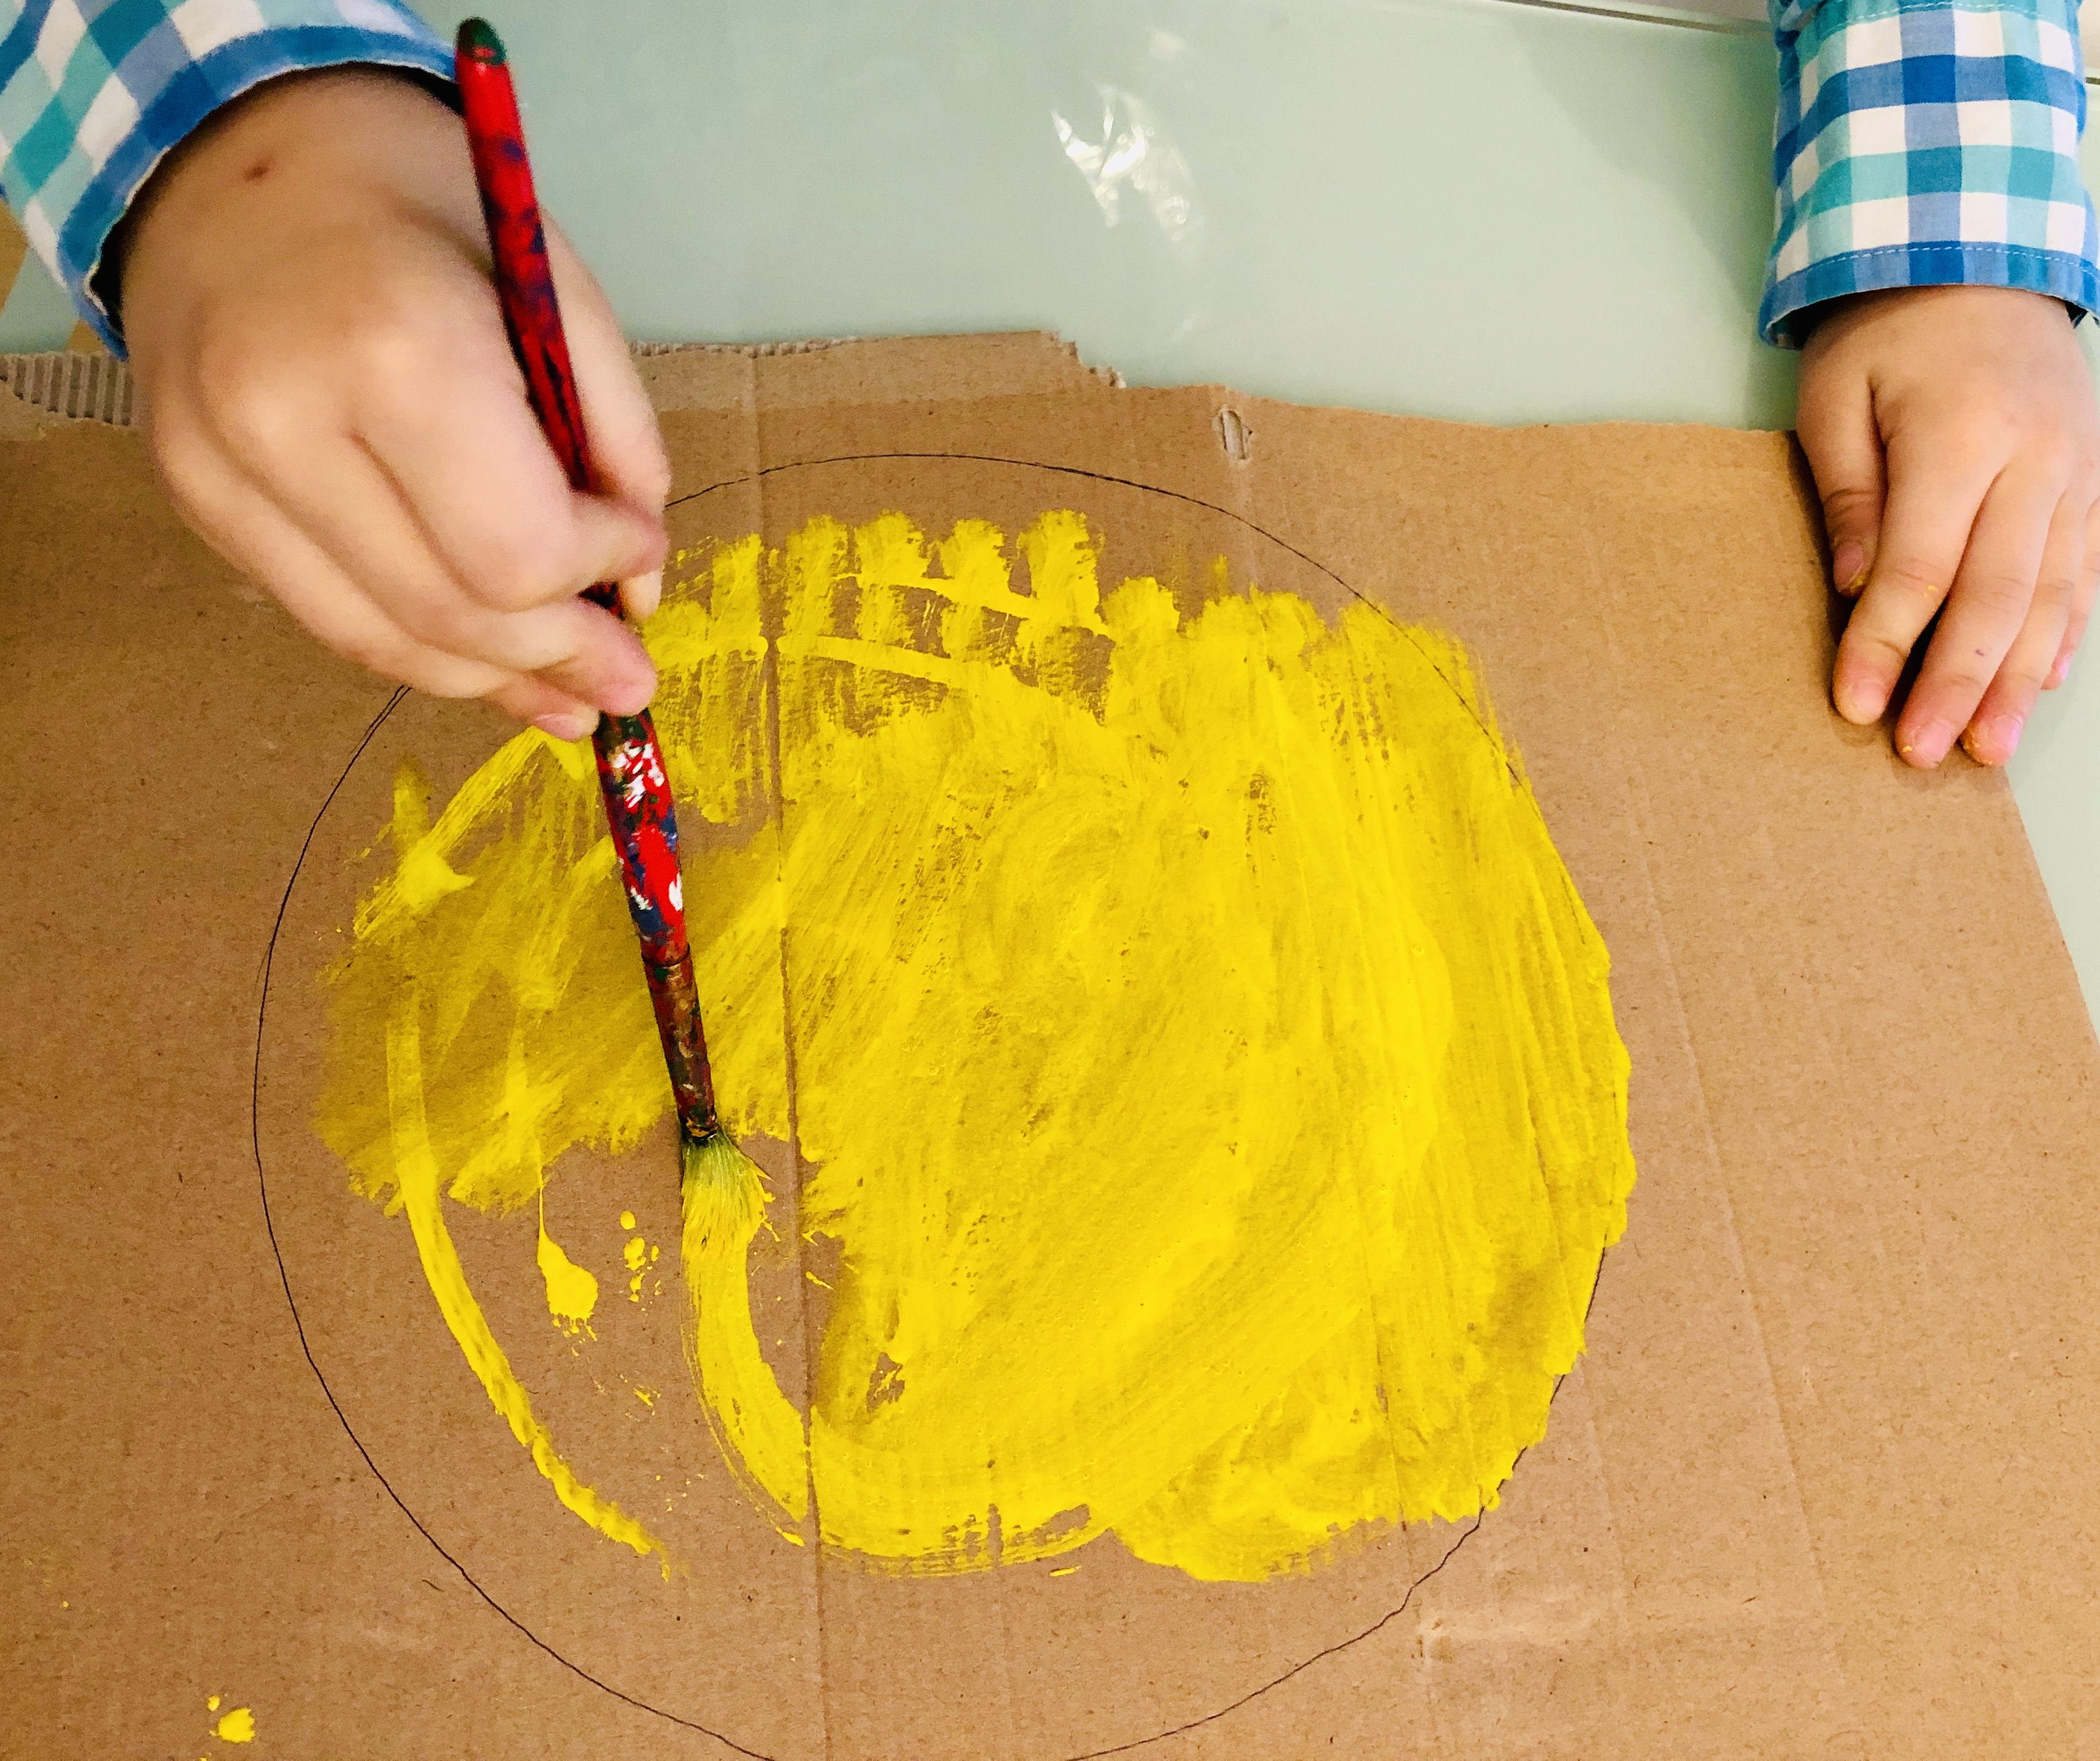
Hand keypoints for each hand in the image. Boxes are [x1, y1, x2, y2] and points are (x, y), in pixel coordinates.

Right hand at [118, 68, 668, 737]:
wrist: (224, 154)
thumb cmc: (413, 202)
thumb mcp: (552, 285)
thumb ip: (614, 436)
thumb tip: (640, 585)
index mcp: (392, 351)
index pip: (516, 549)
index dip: (597, 570)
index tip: (640, 552)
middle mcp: (284, 424)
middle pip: (451, 612)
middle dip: (560, 656)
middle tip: (630, 681)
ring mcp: (221, 474)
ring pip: (384, 639)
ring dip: (495, 681)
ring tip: (573, 698)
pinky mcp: (197, 503)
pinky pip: (328, 614)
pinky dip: (422, 647)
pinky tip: (490, 666)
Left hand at [1796, 284, 2099, 767]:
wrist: (1979, 258)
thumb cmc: (1889, 330)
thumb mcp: (1836, 398)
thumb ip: (1850, 495)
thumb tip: (1855, 591)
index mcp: (1960, 434)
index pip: (1921, 566)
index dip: (1888, 643)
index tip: (1857, 706)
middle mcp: (2033, 459)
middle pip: (1996, 595)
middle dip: (1956, 682)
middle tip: (1924, 754)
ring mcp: (2075, 471)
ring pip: (2053, 595)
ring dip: (2018, 681)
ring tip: (1988, 749)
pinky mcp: (2091, 480)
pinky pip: (2085, 570)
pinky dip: (2064, 633)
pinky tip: (2040, 686)